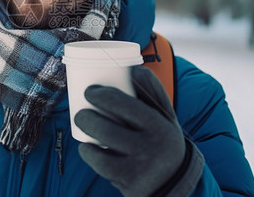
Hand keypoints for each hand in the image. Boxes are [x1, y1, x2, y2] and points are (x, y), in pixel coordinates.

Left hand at [74, 65, 202, 196]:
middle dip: (86, 116)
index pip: (128, 105)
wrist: (173, 182)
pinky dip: (89, 154)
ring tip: (82, 123)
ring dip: (86, 132)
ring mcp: (140, 167)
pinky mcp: (129, 184)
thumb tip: (133, 68)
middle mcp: (152, 147)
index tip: (90, 90)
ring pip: (102, 148)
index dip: (103, 95)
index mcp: (162, 125)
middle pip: (109, 128)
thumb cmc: (160, 138)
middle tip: (81, 111)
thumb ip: (153, 90)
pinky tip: (86, 148)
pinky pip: (101, 165)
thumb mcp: (165, 116)